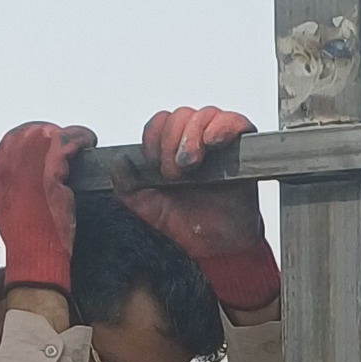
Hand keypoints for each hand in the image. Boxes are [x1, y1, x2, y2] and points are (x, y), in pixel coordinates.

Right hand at [0, 120, 95, 295]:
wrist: (34, 258)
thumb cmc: (29, 238)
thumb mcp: (15, 204)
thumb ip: (20, 182)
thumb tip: (37, 170)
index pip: (17, 138)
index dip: (39, 137)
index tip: (55, 142)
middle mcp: (8, 164)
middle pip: (34, 132)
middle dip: (56, 135)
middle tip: (73, 143)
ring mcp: (27, 167)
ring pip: (52, 134)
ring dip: (72, 136)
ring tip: (83, 142)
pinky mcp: (50, 172)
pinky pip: (69, 141)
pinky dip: (82, 138)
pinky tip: (89, 142)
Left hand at [114, 105, 279, 311]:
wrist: (217, 246)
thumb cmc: (188, 224)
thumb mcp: (148, 208)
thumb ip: (127, 187)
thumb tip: (118, 162)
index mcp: (171, 151)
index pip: (160, 123)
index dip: (153, 137)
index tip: (153, 162)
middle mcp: (195, 142)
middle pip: (180, 115)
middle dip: (171, 141)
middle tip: (175, 172)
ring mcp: (219, 142)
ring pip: (204, 115)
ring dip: (193, 137)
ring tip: (192, 165)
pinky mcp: (242, 146)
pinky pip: (235, 121)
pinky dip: (222, 127)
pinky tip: (213, 142)